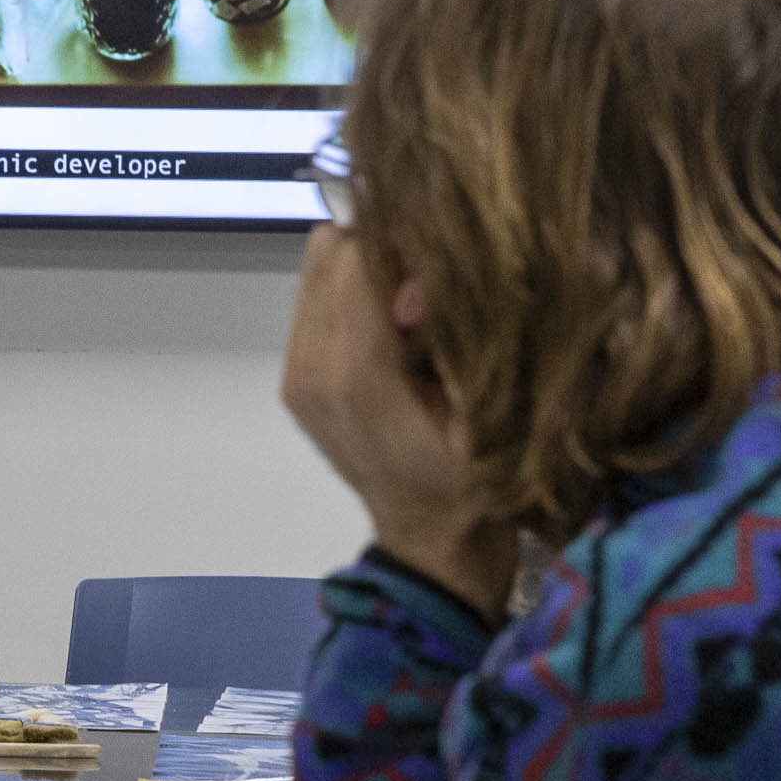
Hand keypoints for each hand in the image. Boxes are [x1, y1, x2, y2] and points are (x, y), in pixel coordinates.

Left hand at [279, 224, 515, 617]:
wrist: (433, 541)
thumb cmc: (476, 480)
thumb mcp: (486, 406)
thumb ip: (452, 334)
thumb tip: (418, 281)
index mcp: (357, 374)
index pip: (358, 256)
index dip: (405, 240)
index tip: (445, 263)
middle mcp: (310, 367)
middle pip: (331, 251)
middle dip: (384, 248)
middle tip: (432, 287)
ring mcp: (295, 373)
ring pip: (318, 269)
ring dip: (366, 270)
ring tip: (414, 311)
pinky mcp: (294, 379)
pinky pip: (314, 301)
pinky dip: (351, 296)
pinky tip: (392, 330)